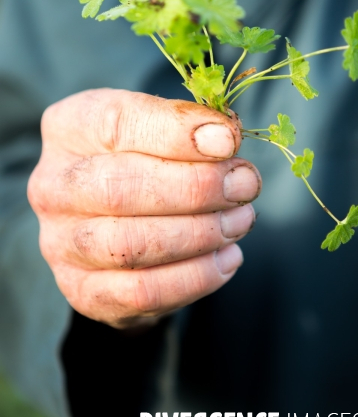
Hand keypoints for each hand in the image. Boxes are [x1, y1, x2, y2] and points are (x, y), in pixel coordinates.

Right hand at [28, 89, 260, 327]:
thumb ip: (187, 126)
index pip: (117, 123)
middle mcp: (53, 185)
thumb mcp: (158, 127)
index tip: (229, 141)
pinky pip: (142, 293)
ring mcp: (61, 242)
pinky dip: (196, 277)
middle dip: (197, 188)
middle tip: (245, 185)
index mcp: (69, 127)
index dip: (178, 133)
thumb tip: (224, 137)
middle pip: (122, 190)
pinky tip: (227, 258)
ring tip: (240, 221)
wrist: (115, 220)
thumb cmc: (142, 160)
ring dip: (201, 234)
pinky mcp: (83, 290)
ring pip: (132, 245)